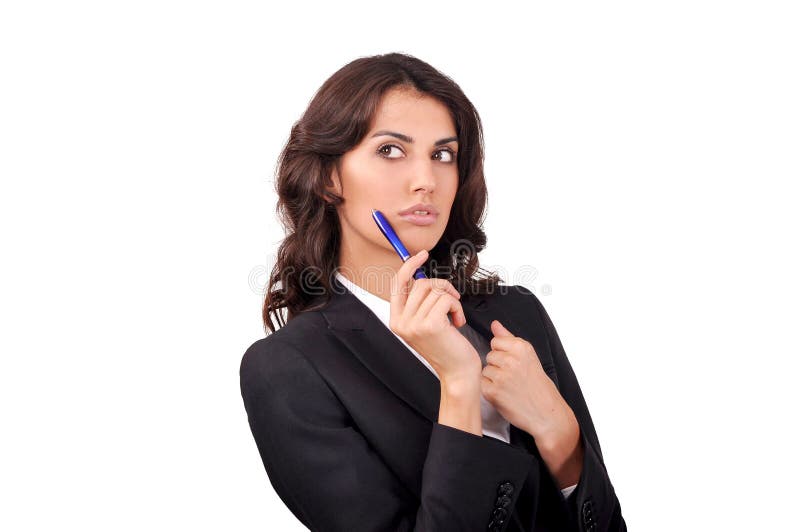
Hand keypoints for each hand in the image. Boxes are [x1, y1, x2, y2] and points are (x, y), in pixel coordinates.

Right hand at [389, 250, 482, 383]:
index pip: (397, 284)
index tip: (422, 254)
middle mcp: (401, 322)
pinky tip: (458, 322)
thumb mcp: (425, 323)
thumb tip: (421, 275)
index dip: (409, 266)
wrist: (457, 373)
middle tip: (452, 300)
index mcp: (396, 320)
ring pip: (436, 291)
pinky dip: (457, 307)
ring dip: (452, 300)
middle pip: (421, 283)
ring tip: (455, 316)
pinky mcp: (430, 325)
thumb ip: (419, 302)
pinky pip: (446, 299)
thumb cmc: (446, 348)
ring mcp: (414, 324)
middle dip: (442, 286)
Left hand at [480, 319, 577, 444]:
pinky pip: (482, 384)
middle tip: (513, 377)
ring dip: (493, 378)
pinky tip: (504, 394)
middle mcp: (511, 360)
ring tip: (509, 386)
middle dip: (498, 365)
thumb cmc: (538, 386)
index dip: (503, 353)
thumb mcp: (529, 357)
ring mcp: (501, 376)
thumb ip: (509, 338)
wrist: (546, 413)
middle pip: (489, 355)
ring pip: (485, 370)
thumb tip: (495, 324)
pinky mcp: (493, 392)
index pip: (496, 341)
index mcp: (521, 348)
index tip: (513, 363)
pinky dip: (490, 390)